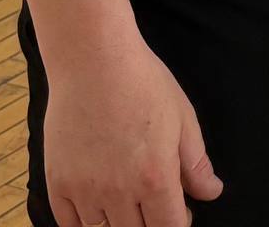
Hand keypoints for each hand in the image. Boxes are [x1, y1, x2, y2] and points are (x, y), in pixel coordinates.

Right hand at [40, 32, 223, 226]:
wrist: (93, 59)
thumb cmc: (142, 82)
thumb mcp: (182, 118)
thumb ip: (196, 163)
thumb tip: (211, 193)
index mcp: (156, 178)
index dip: (179, 224)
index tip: (180, 212)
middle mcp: (119, 192)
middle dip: (151, 223)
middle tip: (154, 204)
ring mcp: (85, 189)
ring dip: (118, 223)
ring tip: (126, 201)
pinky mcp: (57, 181)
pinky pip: (69, 224)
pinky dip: (84, 223)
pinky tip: (97, 206)